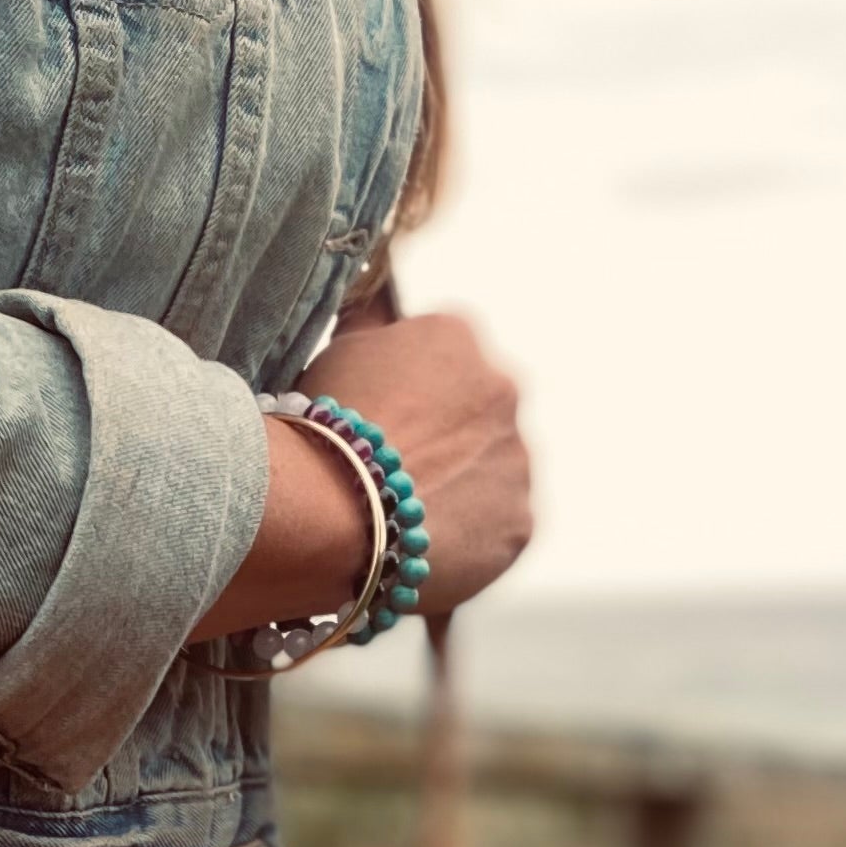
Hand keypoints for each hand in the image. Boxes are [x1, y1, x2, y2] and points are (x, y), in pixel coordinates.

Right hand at [307, 311, 532, 612]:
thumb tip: (382, 302)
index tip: (384, 417)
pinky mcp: (519, 522)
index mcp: (456, 336)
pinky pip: (495, 529)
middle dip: (445, 437)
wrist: (330, 514)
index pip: (444, 353)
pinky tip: (422, 544)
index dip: (410, 389)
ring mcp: (517, 458)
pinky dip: (467, 539)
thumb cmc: (326, 430)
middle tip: (394, 472)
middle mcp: (503, 387)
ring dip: (459, 486)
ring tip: (403, 516)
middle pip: (476, 412)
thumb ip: (372, 326)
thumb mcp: (338, 352)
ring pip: (491, 471)